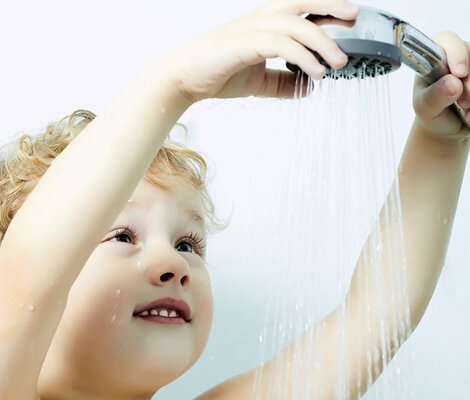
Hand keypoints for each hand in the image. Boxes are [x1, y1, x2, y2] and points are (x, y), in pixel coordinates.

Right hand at [164, 0, 358, 102]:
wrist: (186, 78)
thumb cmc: (218, 73)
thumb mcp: (259, 82)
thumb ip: (283, 83)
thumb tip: (307, 89)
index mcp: (265, 24)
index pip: (301, 10)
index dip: (327, 10)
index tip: (349, 18)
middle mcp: (261, 20)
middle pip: (302, 2)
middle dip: (331, 6)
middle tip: (355, 18)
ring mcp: (252, 28)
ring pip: (296, 25)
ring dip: (322, 42)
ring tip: (339, 63)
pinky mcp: (245, 43)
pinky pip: (281, 44)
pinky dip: (303, 57)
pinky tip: (316, 73)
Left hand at [413, 32, 469, 141]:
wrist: (444, 126)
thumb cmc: (431, 111)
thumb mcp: (425, 107)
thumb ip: (434, 96)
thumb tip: (452, 82)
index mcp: (436, 57)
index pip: (447, 40)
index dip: (456, 53)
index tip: (459, 74)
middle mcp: (457, 56)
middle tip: (462, 101)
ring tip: (465, 108)